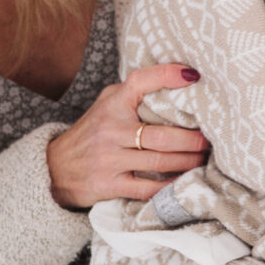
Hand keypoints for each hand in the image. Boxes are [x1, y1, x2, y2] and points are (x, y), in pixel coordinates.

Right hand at [45, 64, 208, 208]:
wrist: (54, 167)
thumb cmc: (93, 131)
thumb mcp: (108, 103)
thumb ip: (135, 92)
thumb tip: (181, 78)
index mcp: (113, 103)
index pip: (140, 81)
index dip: (168, 76)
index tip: (194, 76)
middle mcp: (111, 130)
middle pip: (162, 135)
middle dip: (193, 139)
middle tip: (211, 140)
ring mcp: (109, 159)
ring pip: (160, 161)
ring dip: (188, 162)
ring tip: (204, 159)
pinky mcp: (109, 185)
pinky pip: (148, 188)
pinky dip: (170, 186)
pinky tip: (186, 181)